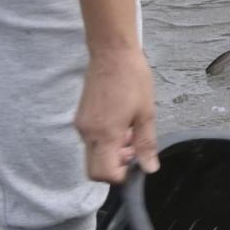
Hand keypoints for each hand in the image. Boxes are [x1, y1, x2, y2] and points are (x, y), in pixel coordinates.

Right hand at [76, 46, 157, 184]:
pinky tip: (121, 123)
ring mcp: (81, 125)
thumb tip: (149, 168)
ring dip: (112, 152)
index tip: (136, 163)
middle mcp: (88, 133)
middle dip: (115, 166)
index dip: (121, 176)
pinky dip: (106, 140)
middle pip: (95, 168)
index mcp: (105, 135)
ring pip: (93, 153)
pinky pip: (91, 139)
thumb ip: (146, 144)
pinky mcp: (81, 117)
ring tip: (131, 131)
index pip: (104, 174)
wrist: (112, 53)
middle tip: (134, 149)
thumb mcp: (146, 113)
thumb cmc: (132, 79)